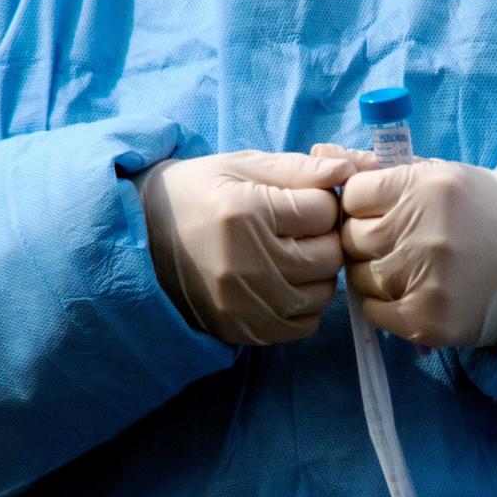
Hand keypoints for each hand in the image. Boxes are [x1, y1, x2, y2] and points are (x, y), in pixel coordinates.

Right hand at [137, 150, 354, 344]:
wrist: (142, 237)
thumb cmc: (198, 193)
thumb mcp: (244, 166)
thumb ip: (301, 168)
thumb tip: (354, 168)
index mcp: (245, 213)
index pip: (325, 212)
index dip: (320, 202)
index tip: (298, 201)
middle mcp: (245, 264)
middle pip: (329, 255)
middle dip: (323, 238)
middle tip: (298, 229)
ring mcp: (244, 304)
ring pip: (323, 293)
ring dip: (317, 274)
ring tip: (289, 255)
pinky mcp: (243, 330)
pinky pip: (304, 325)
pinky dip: (303, 305)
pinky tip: (283, 284)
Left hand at [335, 152, 496, 347]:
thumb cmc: (478, 212)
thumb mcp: (437, 175)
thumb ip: (376, 167)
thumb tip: (319, 154)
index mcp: (426, 187)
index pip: (352, 196)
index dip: (361, 205)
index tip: (380, 211)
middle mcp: (424, 231)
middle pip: (352, 239)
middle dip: (365, 240)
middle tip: (395, 242)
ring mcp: (426, 279)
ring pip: (360, 277)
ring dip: (374, 274)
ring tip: (408, 268)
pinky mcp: (428, 319)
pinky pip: (372, 312)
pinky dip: (382, 306)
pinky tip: (409, 293)